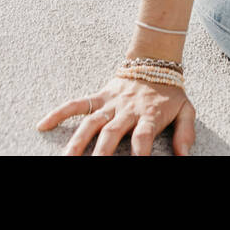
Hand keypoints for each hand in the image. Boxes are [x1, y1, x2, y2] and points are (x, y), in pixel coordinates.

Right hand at [36, 75, 195, 155]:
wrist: (156, 62)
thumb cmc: (170, 94)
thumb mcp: (186, 110)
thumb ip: (186, 133)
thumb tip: (185, 157)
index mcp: (149, 115)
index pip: (142, 138)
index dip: (139, 154)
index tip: (137, 166)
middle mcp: (127, 110)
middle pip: (112, 133)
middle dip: (102, 154)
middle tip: (94, 167)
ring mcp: (111, 104)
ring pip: (91, 123)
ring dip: (77, 142)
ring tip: (66, 158)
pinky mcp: (99, 97)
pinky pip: (77, 104)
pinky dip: (59, 112)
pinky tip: (43, 125)